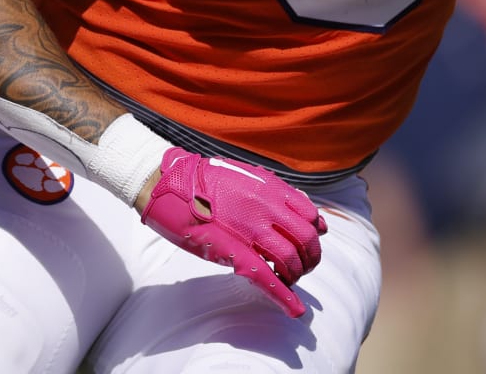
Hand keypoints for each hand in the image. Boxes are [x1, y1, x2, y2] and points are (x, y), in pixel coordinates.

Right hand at [137, 147, 327, 317]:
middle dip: (310, 257)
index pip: (310, 215)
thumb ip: (278, 193)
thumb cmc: (205, 179)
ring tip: (290, 279)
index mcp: (271, 188)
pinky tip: (295, 309)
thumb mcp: (247, 175)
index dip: (315, 232)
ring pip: (290, 259)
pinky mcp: (232, 251)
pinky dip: (284, 296)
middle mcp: (267, 208)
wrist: (170, 184)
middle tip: (304, 266)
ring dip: (296, 274)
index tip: (311, 241)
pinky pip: (265, 276)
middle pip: (306, 239)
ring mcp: (251, 230)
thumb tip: (311, 214)